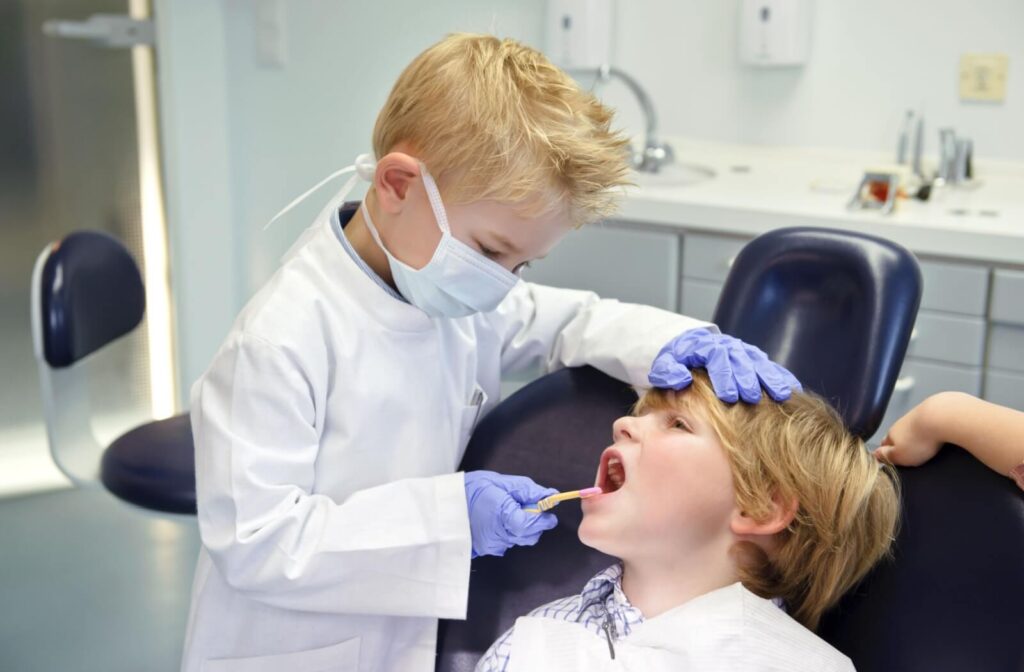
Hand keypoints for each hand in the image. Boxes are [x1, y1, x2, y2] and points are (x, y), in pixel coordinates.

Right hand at [464, 471, 557, 558]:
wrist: (446, 504)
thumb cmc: (471, 489)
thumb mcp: (500, 482)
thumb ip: (527, 490)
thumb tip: (549, 495)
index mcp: (500, 514)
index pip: (529, 525)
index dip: (542, 520)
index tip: (549, 513)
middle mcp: (497, 534)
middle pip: (529, 536)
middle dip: (536, 524)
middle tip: (529, 508)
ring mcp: (492, 544)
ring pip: (520, 540)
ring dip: (523, 528)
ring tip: (510, 512)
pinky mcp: (487, 549)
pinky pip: (508, 543)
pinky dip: (510, 533)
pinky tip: (500, 521)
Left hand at [648, 328, 801, 402]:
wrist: (689, 348)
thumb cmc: (676, 361)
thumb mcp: (664, 364)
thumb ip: (668, 371)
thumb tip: (680, 379)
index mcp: (705, 346)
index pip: (717, 358)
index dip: (724, 376)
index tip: (728, 396)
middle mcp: (728, 347)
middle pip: (741, 360)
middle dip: (748, 379)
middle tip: (752, 398)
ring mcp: (744, 352)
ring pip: (760, 362)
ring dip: (770, 378)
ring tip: (780, 395)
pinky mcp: (755, 359)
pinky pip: (771, 366)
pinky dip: (782, 376)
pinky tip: (792, 389)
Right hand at [874, 396, 945, 466]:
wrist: (940, 417)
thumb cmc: (920, 438)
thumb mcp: (900, 455)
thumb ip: (887, 456)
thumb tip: (876, 455)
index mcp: (892, 434)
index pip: (884, 444)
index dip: (886, 452)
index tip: (890, 459)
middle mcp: (901, 424)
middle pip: (898, 435)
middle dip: (901, 443)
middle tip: (908, 455)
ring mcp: (916, 416)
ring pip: (912, 428)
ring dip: (916, 436)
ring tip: (924, 446)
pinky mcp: (933, 413)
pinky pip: (927, 423)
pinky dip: (929, 430)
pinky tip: (936, 435)